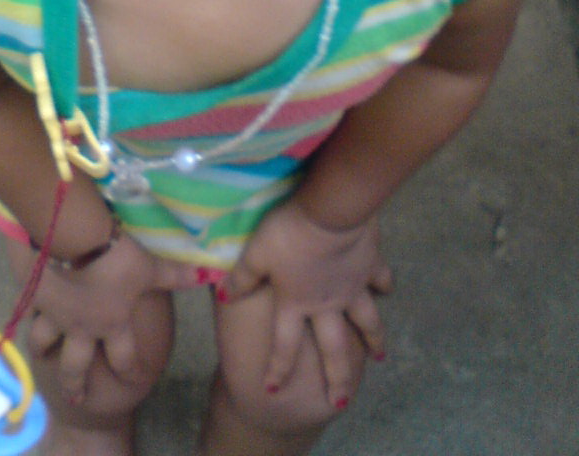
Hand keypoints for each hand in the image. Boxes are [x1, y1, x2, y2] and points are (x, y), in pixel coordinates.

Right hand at [12, 229, 198, 402]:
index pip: (124, 357)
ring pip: (43, 340)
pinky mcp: (32, 293)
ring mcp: (54, 313)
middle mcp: (81, 326)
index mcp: (112, 323)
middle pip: (76, 365)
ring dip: (43, 348)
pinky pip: (25, 305)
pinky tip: (21, 303)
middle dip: (75, 384)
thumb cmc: (115, 258)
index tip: (135, 381)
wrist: (71, 240)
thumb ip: (174, 276)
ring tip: (42, 353)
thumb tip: (209, 276)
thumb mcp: (149, 267)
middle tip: (75, 397)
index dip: (131, 371)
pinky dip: (23, 307)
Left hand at [221, 198, 392, 405]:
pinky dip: (384, 286)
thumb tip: (225, 296)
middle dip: (337, 378)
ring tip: (379, 355)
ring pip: (366, 321)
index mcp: (296, 302)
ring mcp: (353, 287)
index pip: (285, 344)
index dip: (278, 368)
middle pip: (334, 348)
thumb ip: (242, 277)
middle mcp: (327, 303)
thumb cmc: (288, 232)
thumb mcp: (256, 253)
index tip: (274, 389)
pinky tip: (387, 289)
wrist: (331, 212)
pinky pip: (381, 280)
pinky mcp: (370, 266)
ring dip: (373, 339)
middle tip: (341, 401)